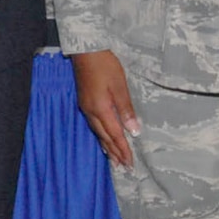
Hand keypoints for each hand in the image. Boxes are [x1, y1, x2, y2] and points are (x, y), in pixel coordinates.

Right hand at [71, 50, 139, 166]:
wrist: (85, 51)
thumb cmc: (105, 65)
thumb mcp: (119, 86)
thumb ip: (126, 109)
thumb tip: (134, 131)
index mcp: (101, 109)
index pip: (115, 135)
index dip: (123, 150)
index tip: (130, 163)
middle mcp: (91, 112)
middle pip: (105, 137)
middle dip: (114, 153)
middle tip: (123, 167)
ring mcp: (86, 108)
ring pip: (98, 133)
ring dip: (107, 147)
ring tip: (113, 159)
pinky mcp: (85, 102)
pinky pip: (94, 126)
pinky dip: (101, 136)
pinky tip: (103, 138)